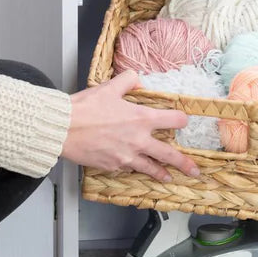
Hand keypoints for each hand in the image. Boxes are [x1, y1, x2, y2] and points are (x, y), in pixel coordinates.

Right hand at [61, 70, 200, 181]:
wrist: (63, 129)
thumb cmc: (84, 108)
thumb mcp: (109, 87)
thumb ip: (128, 80)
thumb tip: (137, 79)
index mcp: (141, 119)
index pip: (173, 120)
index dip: (181, 120)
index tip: (184, 122)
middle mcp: (139, 140)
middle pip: (169, 154)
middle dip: (184, 163)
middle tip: (194, 170)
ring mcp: (126, 156)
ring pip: (151, 168)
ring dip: (162, 174)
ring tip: (170, 178)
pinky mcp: (113, 166)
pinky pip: (128, 169)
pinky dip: (133, 169)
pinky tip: (136, 170)